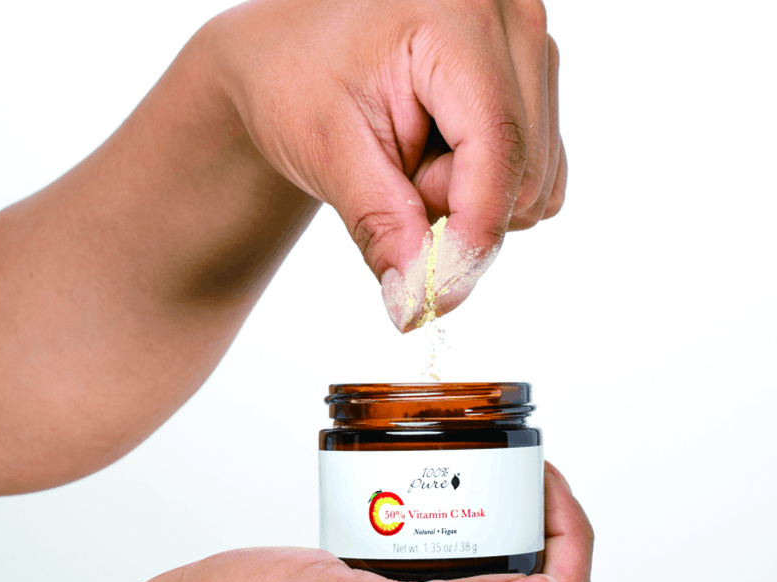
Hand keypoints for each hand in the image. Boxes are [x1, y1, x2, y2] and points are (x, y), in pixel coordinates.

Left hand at [208, 0, 565, 329]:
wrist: (294, 57)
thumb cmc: (299, 85)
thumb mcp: (328, 154)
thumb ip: (380, 228)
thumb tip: (419, 304)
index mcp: (458, 16)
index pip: (498, 149)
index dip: (472, 236)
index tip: (434, 297)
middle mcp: (514, 19)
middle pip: (523, 173)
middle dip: (456, 208)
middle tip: (394, 177)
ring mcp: (532, 46)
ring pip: (535, 181)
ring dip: (470, 200)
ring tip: (412, 158)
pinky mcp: (535, 80)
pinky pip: (538, 175)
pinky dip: (489, 190)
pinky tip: (443, 155)